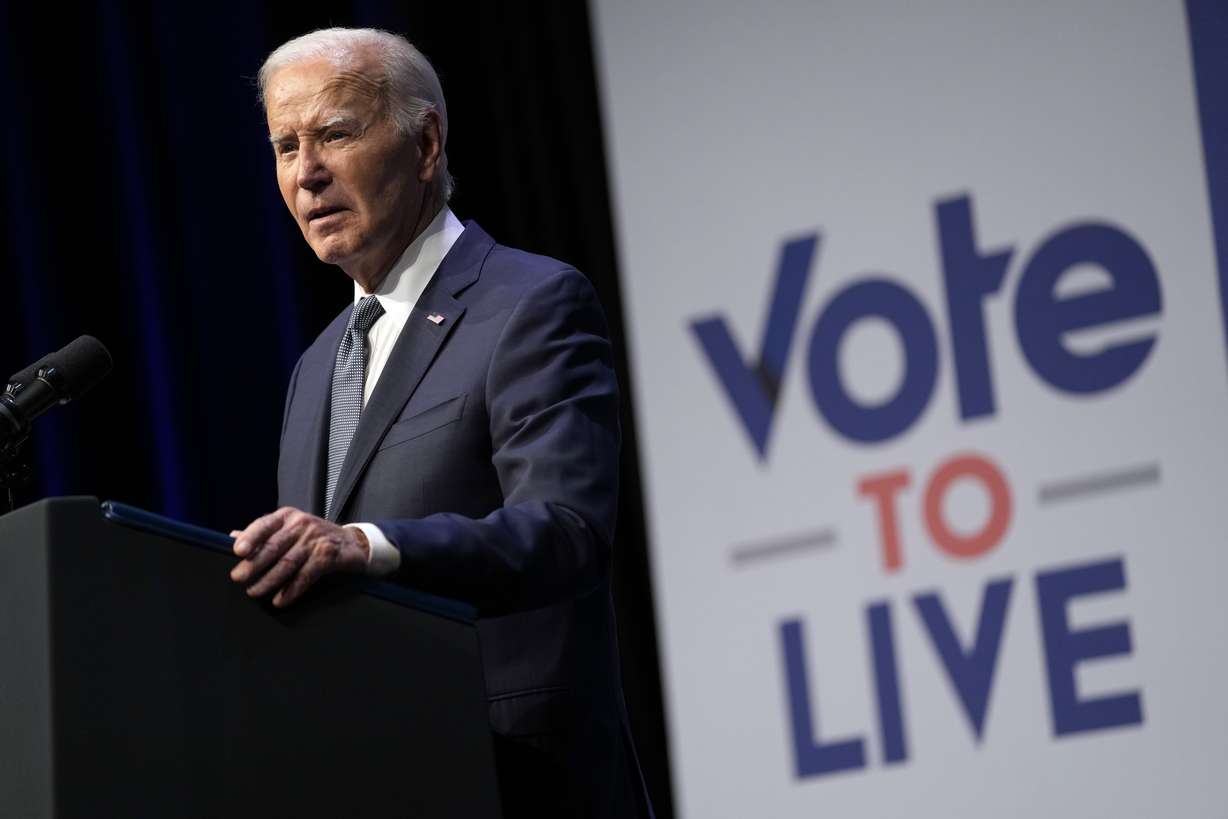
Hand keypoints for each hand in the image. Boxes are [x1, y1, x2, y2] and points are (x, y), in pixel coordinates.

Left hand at [229, 507, 369, 606]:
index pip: (264, 525)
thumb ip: (264, 533)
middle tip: (237, 577)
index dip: (251, 537)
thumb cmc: (314, 537)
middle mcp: (301, 524)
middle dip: (254, 564)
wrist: (352, 543)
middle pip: (274, 546)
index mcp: (287, 516)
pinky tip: (280, 600)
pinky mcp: (328, 555)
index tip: (237, 551)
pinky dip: (291, 590)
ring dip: (269, 580)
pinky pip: (305, 575)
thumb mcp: (290, 528)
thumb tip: (232, 537)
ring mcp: (316, 539)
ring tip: (254, 592)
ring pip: (287, 563)